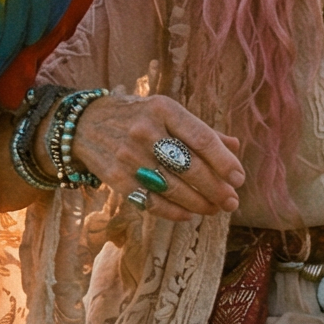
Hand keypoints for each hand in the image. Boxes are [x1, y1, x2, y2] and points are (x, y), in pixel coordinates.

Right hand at [70, 94, 243, 222]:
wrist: (84, 123)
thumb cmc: (137, 117)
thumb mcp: (167, 112)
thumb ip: (200, 130)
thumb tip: (236, 147)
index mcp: (164, 109)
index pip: (202, 138)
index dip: (224, 162)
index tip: (239, 179)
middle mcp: (146, 131)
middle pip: (189, 167)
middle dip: (216, 188)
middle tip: (232, 201)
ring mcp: (129, 156)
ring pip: (173, 188)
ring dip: (199, 203)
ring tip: (215, 209)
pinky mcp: (116, 178)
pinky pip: (151, 201)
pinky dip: (174, 211)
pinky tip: (189, 214)